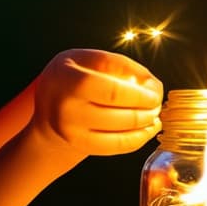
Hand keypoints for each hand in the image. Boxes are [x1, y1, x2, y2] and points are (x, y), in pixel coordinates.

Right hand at [33, 48, 162, 156]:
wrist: (49, 108)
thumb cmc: (71, 78)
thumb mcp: (85, 59)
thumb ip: (117, 64)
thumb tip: (150, 83)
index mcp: (68, 78)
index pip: (112, 90)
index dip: (139, 93)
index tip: (154, 89)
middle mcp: (66, 107)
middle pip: (119, 113)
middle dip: (147, 108)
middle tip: (157, 102)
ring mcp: (71, 130)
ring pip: (121, 132)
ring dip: (146, 123)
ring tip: (154, 113)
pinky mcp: (80, 145)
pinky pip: (116, 146)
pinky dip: (138, 138)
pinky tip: (148, 128)